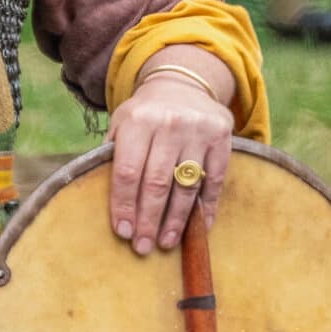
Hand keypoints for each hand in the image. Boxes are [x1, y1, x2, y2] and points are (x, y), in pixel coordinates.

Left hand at [108, 75, 232, 254]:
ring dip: (176, 220)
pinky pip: (215, 181)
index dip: (123, 205)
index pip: (127, 172)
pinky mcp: (222, 139)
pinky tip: (199, 228)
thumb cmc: (145, 115)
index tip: (123, 232)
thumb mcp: (122, 123)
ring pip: (186, 186)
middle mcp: (169, 124)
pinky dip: (207, 208)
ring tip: (166, 242)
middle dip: (148, 220)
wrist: (183, 85)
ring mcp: (198, 131)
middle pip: (156, 183)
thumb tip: (108, 204)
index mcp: (138, 120)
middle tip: (143, 247)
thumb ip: (112, 156)